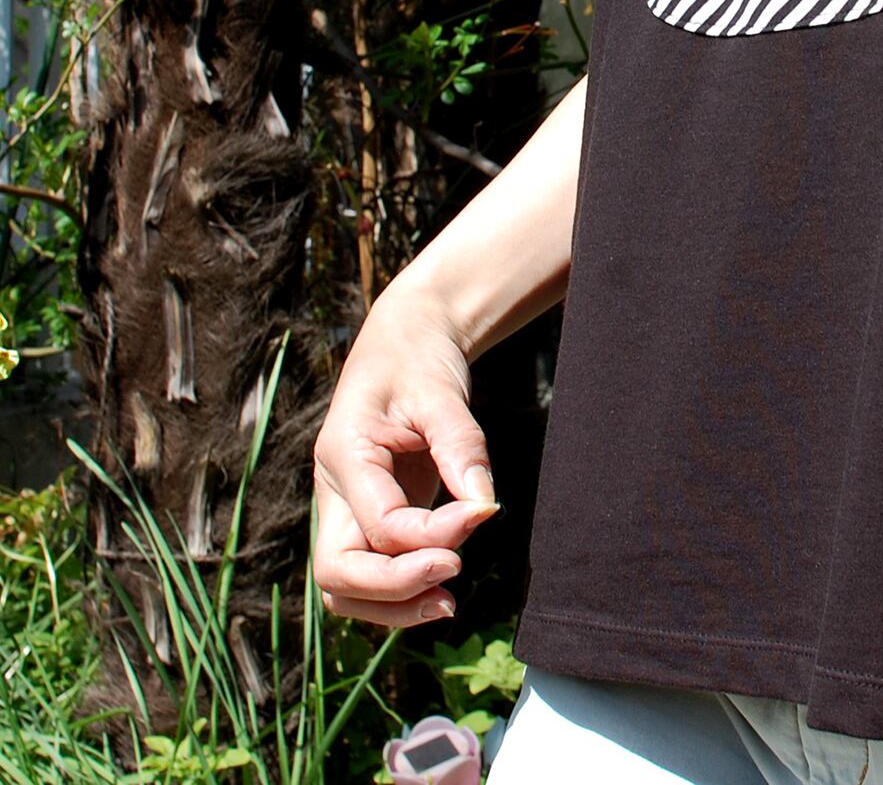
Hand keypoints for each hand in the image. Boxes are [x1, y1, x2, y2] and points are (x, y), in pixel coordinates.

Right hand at [312, 279, 501, 627]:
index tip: (482, 514)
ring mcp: (346, 508)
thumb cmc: (419, 359)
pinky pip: (367, 572)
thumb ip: (461, 446)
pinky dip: (397, 593)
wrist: (405, 339)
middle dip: (394, 591)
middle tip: (452, 588)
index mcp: (343, 453)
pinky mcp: (367, 517)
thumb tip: (484, 506)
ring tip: (448, 602)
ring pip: (343, 587)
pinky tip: (439, 588)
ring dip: (392, 606)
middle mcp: (334, 489)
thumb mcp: (442, 391)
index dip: (430, 535)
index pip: (378, 524)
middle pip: (337, 572)